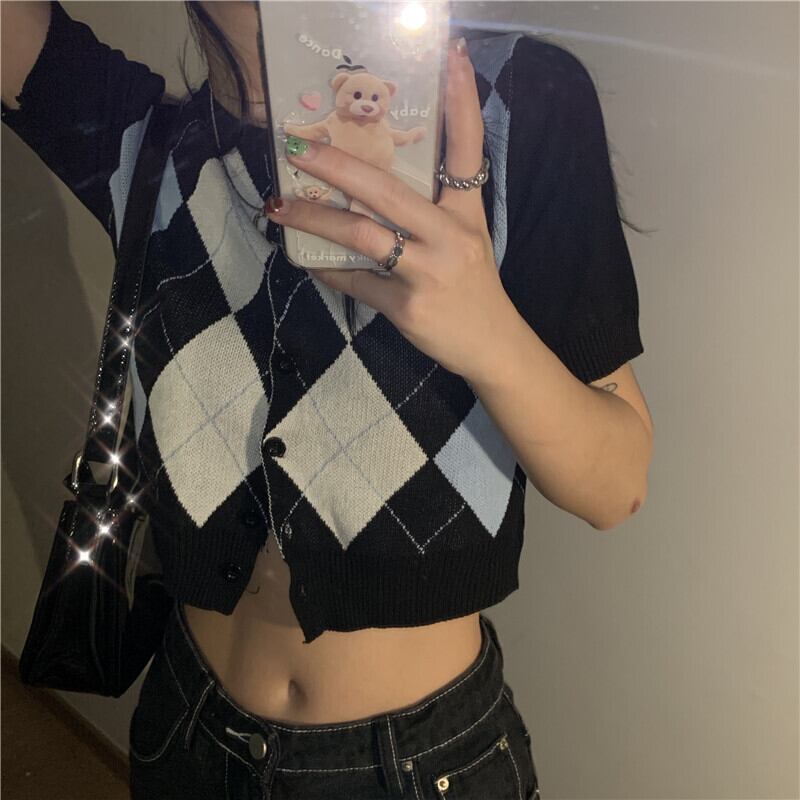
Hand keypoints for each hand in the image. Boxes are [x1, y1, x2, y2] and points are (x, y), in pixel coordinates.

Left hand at [265, 39, 517, 381]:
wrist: (491, 345)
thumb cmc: (473, 286)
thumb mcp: (466, 239)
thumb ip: (431, 211)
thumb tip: (373, 186)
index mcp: (466, 215)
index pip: (467, 150)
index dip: (462, 102)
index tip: (452, 57)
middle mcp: (449, 237)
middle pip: (387, 190)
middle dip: (336, 164)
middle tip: (296, 146)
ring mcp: (427, 272)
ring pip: (361, 235)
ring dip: (314, 218)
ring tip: (280, 207)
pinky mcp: (406, 306)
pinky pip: (355, 282)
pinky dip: (327, 269)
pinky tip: (308, 259)